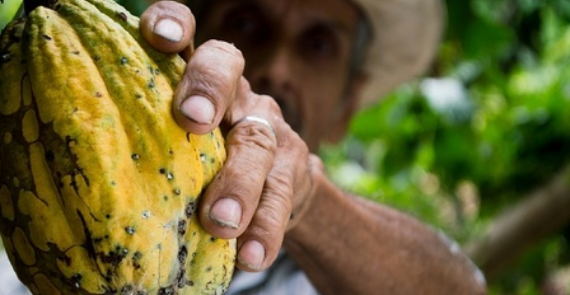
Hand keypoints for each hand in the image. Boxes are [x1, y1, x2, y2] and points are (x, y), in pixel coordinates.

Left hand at [140, 1, 319, 271]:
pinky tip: (250, 255)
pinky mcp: (293, 169)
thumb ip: (150, 142)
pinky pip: (282, 195)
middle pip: (227, 70)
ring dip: (239, 182)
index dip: (175, 24)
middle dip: (209, 89)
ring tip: (220, 222)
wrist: (276, 188)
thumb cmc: (206, 164)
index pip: (188, 37)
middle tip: (193, 120)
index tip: (159, 36)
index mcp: (197, 81)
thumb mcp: (178, 144)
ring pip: (257, 142)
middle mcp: (235, 94)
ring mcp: (268, 128)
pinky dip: (265, 227)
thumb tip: (82, 171)